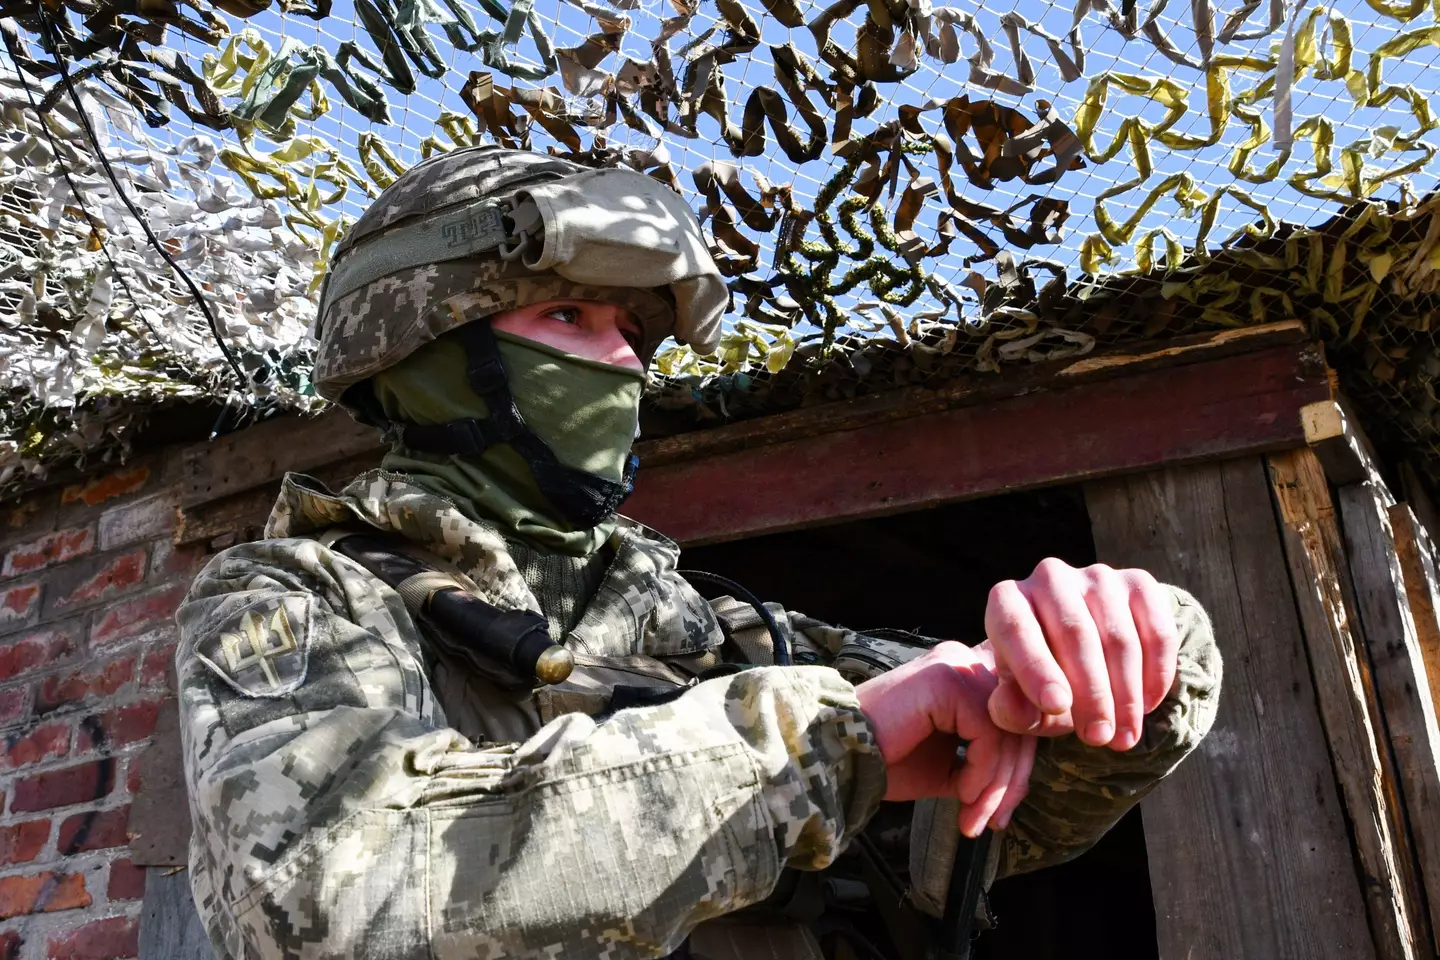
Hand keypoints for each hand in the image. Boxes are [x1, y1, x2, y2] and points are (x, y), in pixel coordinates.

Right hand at [856, 642, 1037, 836]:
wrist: (839, 757)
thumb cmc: (886, 761)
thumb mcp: (948, 765)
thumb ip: (983, 763)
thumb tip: (1018, 785)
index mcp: (964, 676)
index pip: (1016, 718)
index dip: (1016, 769)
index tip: (998, 814)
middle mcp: (963, 661)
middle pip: (1019, 723)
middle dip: (1011, 782)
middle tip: (992, 823)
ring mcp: (955, 665)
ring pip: (1009, 730)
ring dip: (995, 785)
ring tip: (973, 817)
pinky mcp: (946, 680)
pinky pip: (989, 732)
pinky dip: (981, 770)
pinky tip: (959, 791)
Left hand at [981, 559, 1179, 750]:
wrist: (1084, 656)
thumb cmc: (1043, 683)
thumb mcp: (1020, 702)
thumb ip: (1011, 710)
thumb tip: (1012, 708)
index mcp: (1007, 599)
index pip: (1017, 629)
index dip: (1037, 668)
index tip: (1056, 706)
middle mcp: (1049, 577)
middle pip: (1075, 634)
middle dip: (1091, 694)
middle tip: (1099, 737)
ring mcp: (1096, 576)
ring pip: (1118, 638)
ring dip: (1125, 693)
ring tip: (1122, 735)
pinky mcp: (1138, 583)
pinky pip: (1156, 631)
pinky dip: (1156, 673)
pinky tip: (1146, 706)